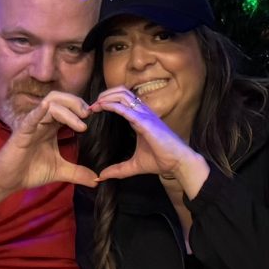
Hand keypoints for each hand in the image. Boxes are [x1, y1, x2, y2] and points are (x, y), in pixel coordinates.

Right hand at [0, 91, 95, 192]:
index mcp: (51, 127)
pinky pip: (30, 118)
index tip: (95, 116)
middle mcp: (42, 122)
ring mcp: (32, 125)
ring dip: (67, 110)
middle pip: (60, 100)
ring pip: (49, 105)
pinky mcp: (21, 133)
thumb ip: (78, 173)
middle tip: (89, 114)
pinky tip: (46, 107)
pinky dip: (38, 112)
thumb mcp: (60, 171)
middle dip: (76, 103)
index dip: (81, 108)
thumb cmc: (30, 171)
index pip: (68, 108)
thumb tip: (97, 181)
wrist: (8, 180)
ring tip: (81, 122)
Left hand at [90, 87, 210, 194]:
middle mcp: (142, 113)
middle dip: (105, 94)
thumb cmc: (161, 160)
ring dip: (106, 96)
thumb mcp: (134, 166)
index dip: (107, 100)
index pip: (122, 101)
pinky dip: (112, 105)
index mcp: (140, 118)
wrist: (178, 163)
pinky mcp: (145, 122)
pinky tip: (102, 107)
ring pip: (123, 95)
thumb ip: (118, 170)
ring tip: (95, 104)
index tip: (94, 110)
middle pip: (121, 92)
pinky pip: (127, 109)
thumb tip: (101, 177)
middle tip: (91, 105)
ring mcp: (145, 115)